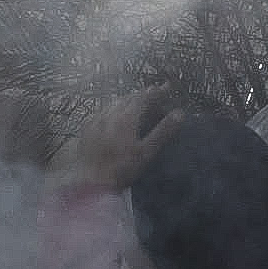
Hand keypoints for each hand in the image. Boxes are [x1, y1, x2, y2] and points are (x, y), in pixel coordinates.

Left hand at [60, 87, 180, 191]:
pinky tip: (114, 113)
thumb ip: (163, 131)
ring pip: (115, 103)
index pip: (144, 98)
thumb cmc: (122, 168)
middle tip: (155, 93)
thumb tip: (180, 113)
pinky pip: (103, 111)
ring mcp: (97, 119)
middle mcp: (111, 113)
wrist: (91, 181)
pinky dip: (114, 108)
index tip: (167, 87)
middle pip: (129, 98)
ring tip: (137, 100)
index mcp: (127, 117)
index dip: (157, 92)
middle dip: (143, 94)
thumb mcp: (146, 151)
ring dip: (128, 99)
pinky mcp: (88, 128)